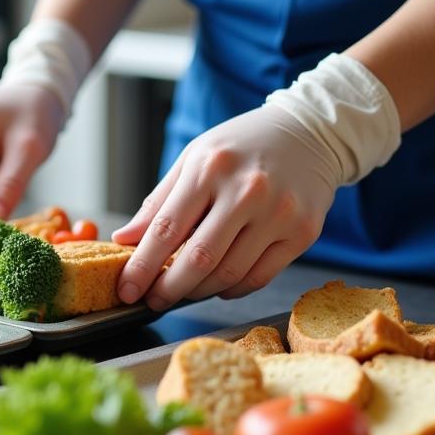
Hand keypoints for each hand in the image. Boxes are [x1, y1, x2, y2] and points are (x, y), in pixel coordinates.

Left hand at [113, 103, 339, 309]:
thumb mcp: (194, 159)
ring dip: (198, 292)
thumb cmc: (242, 146)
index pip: (166, 229)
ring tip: (183, 291)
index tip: (126, 289)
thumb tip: (125, 239)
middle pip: (198, 259)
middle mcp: (246, 191)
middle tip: (152, 301)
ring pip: (229, 274)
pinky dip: (231, 290)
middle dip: (168, 289)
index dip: (142, 266)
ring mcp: (278, 213)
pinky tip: (218, 284)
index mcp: (210, 168)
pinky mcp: (303, 232)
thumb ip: (159, 201)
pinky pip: (258, 277)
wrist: (309, 133)